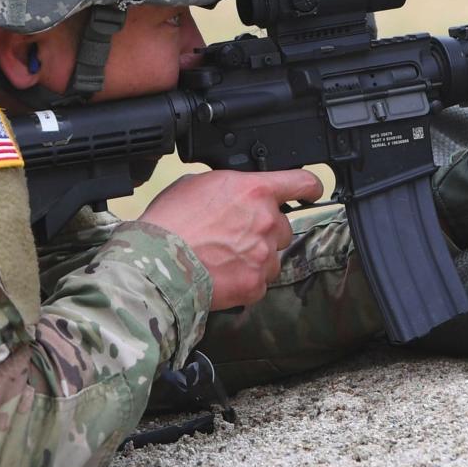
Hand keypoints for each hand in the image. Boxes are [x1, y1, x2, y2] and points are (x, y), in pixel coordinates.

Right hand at [139, 169, 322, 309]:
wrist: (155, 264)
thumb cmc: (169, 223)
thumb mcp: (196, 184)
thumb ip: (228, 186)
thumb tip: (233, 192)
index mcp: (255, 191)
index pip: (302, 183)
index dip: (310, 187)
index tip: (311, 191)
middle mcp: (267, 220)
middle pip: (283, 226)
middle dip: (264, 232)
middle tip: (233, 237)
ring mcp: (264, 254)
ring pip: (272, 257)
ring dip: (255, 258)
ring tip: (222, 258)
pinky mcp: (256, 284)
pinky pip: (259, 282)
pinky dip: (244, 281)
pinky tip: (220, 275)